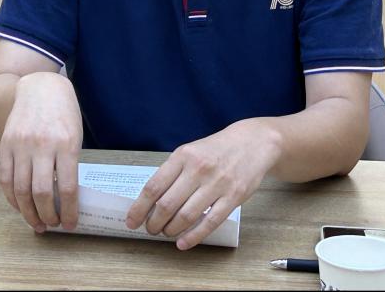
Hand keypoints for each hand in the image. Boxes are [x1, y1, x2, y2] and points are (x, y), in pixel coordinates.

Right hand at [0, 71, 82, 232]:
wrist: (40, 87)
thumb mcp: (74, 135)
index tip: (70, 224)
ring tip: (37, 223)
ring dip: (28, 212)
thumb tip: (65, 198)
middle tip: (53, 225)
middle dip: (48, 216)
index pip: (67, 187)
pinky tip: (20, 206)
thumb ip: (69, 163)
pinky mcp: (6, 144)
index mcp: (66, 143)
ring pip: (21, 189)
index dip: (69, 211)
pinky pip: (5, 178)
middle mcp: (42, 145)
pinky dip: (12, 198)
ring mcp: (21, 145)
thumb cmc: (63, 113)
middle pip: (41, 192)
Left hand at [125, 119, 280, 249]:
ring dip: (171, 230)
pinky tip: (183, 243)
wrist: (253, 142)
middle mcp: (198, 168)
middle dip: (154, 223)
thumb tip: (149, 201)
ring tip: (166, 232)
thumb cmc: (216, 150)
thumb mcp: (191, 151)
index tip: (131, 221)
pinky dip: (193, 237)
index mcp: (183, 156)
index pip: (154, 186)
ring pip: (186, 216)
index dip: (139, 208)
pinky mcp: (233, 196)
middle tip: (151, 229)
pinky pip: (209, 222)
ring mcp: (217, 183)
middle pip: (167, 204)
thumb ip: (172, 172)